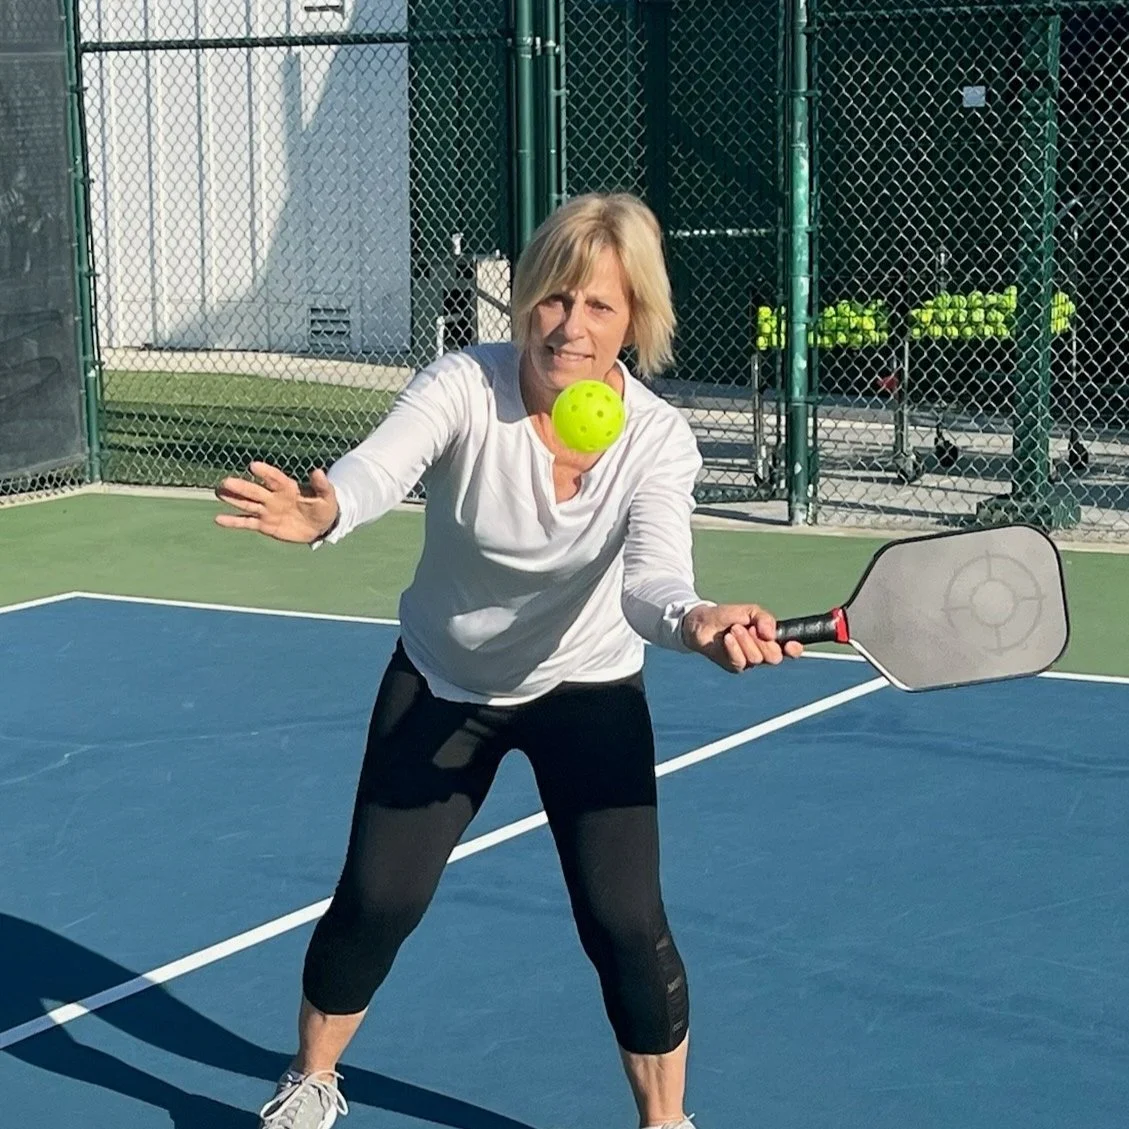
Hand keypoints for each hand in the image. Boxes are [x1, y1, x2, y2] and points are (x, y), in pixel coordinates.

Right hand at [214, 461, 338, 543]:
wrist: (320, 526)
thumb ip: (322, 485)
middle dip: (242, 487)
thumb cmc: (324, 507)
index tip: (253, 466)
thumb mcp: (327, 496)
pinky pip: (247, 522)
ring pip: (247, 504)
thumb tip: (318, 471)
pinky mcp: (264, 525)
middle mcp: (273, 497)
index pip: (274, 478)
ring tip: (218, 492)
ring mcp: (267, 510)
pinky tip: (218, 519)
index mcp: (288, 487)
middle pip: (255, 491)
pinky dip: (233, 522)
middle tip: (226, 481)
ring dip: (233, 499)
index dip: (265, 472)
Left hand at [680, 603, 803, 672]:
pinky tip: (728, 638)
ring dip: (745, 641)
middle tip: (749, 628)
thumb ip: (764, 619)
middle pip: (774, 657)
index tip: (789, 645)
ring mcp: (748, 661)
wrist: (702, 622)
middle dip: (763, 642)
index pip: (790, 650)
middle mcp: (762, 652)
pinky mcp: (734, 666)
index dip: (794, 649)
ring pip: (756, 658)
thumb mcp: (749, 611)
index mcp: (770, 639)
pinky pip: (740, 662)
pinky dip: (734, 648)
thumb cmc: (727, 616)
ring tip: (734, 629)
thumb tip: (771, 634)